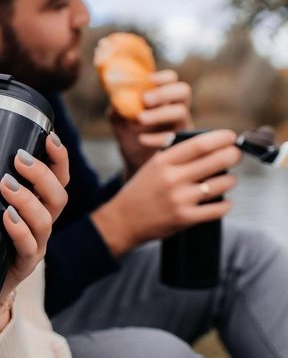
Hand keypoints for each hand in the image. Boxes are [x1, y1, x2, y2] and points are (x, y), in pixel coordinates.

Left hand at [0, 132, 69, 293]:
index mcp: (36, 205)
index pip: (58, 179)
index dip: (58, 159)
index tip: (48, 137)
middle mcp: (41, 225)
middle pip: (58, 196)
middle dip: (43, 174)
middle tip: (19, 159)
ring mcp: (35, 247)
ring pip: (45, 221)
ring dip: (28, 200)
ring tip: (6, 185)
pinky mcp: (22, 267)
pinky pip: (28, 249)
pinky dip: (20, 232)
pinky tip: (8, 219)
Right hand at [92, 130, 240, 257]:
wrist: (122, 221)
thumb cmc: (141, 191)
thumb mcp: (153, 167)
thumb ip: (177, 155)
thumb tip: (212, 145)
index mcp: (163, 162)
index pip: (200, 144)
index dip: (221, 138)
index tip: (230, 137)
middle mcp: (172, 179)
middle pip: (218, 160)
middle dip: (233, 155)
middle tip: (234, 155)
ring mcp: (180, 199)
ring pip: (223, 183)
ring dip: (229, 180)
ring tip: (224, 181)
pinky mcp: (185, 218)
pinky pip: (220, 208)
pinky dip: (225, 204)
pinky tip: (221, 202)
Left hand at [110, 69, 193, 174]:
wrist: (135, 163)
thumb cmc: (130, 136)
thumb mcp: (119, 122)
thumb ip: (117, 110)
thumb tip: (115, 101)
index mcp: (162, 98)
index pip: (171, 79)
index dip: (163, 77)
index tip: (149, 79)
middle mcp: (176, 108)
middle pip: (183, 91)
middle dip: (164, 93)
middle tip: (145, 100)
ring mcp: (181, 125)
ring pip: (181, 112)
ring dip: (160, 113)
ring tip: (140, 118)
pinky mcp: (181, 143)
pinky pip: (176, 137)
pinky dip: (156, 137)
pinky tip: (141, 139)